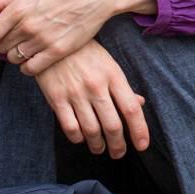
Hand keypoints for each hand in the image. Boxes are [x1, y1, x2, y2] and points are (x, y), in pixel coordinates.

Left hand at [0, 0, 146, 74]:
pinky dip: (28, 66)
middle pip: (1, 48)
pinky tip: (34, 58)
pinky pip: (31, 69)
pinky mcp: (57, 51)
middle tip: (15, 39)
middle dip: (4, 45)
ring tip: (27, 46)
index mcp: (18, 8)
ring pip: (15, 59)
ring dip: (17, 55)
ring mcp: (43, 40)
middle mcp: (28, 26)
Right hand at [33, 39, 148, 157]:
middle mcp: (96, 86)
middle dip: (118, 145)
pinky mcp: (56, 98)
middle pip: (113, 125)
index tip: (142, 146)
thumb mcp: (109, 64)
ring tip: (99, 148)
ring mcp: (76, 93)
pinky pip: (70, 127)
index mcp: (114, 76)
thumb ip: (123, 87)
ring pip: (91, 130)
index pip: (131, 110)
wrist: (52, 40)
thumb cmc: (85, 53)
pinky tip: (81, 138)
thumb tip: (139, 104)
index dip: (139, 131)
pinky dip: (77, 138)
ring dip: (98, 145)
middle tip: (118, 153)